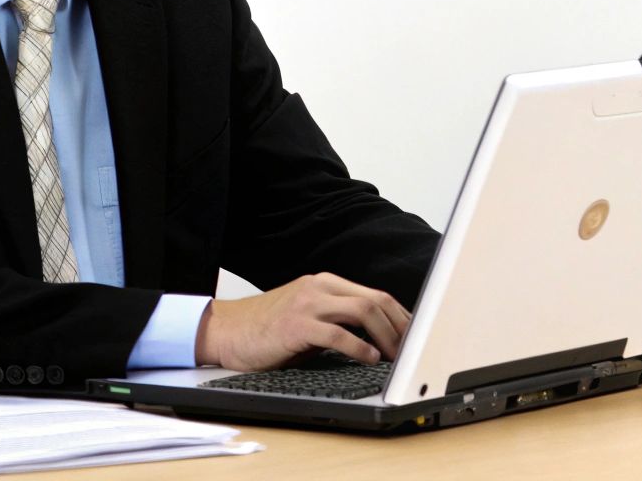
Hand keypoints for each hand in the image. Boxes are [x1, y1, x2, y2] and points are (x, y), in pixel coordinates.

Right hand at [195, 272, 413, 370]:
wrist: (226, 330)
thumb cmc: (268, 328)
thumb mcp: (309, 316)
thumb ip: (338, 319)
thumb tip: (378, 337)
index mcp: (326, 283)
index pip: (376, 295)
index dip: (401, 316)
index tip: (415, 336)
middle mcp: (320, 287)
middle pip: (376, 300)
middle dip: (401, 326)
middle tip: (413, 348)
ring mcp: (308, 303)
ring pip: (363, 311)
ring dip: (387, 336)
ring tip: (397, 355)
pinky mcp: (297, 324)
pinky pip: (338, 333)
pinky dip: (359, 347)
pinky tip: (370, 358)